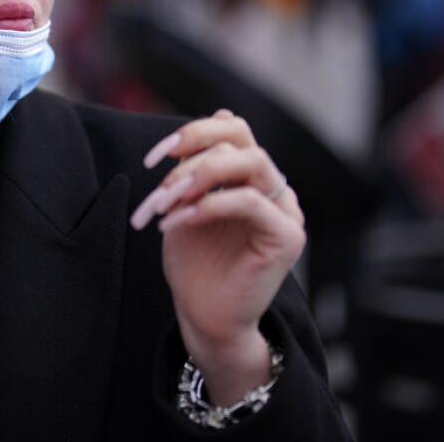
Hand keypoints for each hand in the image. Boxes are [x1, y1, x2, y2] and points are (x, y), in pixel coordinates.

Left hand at [130, 109, 305, 404]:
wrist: (206, 319)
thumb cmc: (195, 265)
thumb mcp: (186, 207)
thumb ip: (196, 170)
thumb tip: (209, 123)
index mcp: (250, 177)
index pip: (233, 129)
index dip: (193, 132)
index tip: (155, 157)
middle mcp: (272, 188)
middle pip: (242, 137)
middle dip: (193, 150)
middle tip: (158, 180)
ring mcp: (285, 211)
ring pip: (251, 161)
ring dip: (198, 176)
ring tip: (165, 203)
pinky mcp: (287, 237)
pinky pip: (250, 201)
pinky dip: (209, 204)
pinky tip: (179, 221)